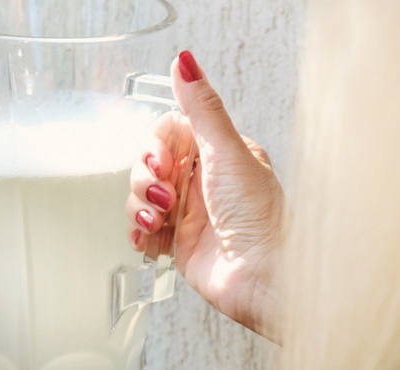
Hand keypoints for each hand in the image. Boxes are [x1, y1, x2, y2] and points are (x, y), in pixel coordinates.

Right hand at [127, 51, 284, 340]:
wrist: (261, 276)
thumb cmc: (259, 219)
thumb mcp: (227, 152)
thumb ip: (202, 109)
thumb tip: (185, 63)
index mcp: (219, 154)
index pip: (169, 133)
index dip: (155, 147)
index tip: (162, 162)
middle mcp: (202, 181)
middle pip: (148, 165)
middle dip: (145, 180)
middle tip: (162, 195)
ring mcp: (188, 213)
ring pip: (141, 197)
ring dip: (140, 208)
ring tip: (159, 221)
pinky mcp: (177, 243)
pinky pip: (142, 230)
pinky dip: (138, 233)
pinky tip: (150, 238)